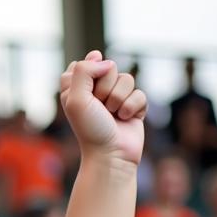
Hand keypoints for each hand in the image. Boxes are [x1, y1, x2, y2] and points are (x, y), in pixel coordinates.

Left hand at [60, 51, 146, 165]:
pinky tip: (126, 120)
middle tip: (100, 108)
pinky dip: (133, 107)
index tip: (87, 92)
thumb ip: (84, 71)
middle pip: (109, 68)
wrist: (111, 155)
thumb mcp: (76, 100)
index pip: (82, 64)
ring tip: (113, 116)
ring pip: (127, 79)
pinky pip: (140, 93)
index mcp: (75, 90)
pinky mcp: (133, 106)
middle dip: (106, 88)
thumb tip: (106, 62)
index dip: (87, 75)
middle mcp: (95, 92)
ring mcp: (115, 99)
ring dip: (119, 99)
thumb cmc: (90, 129)